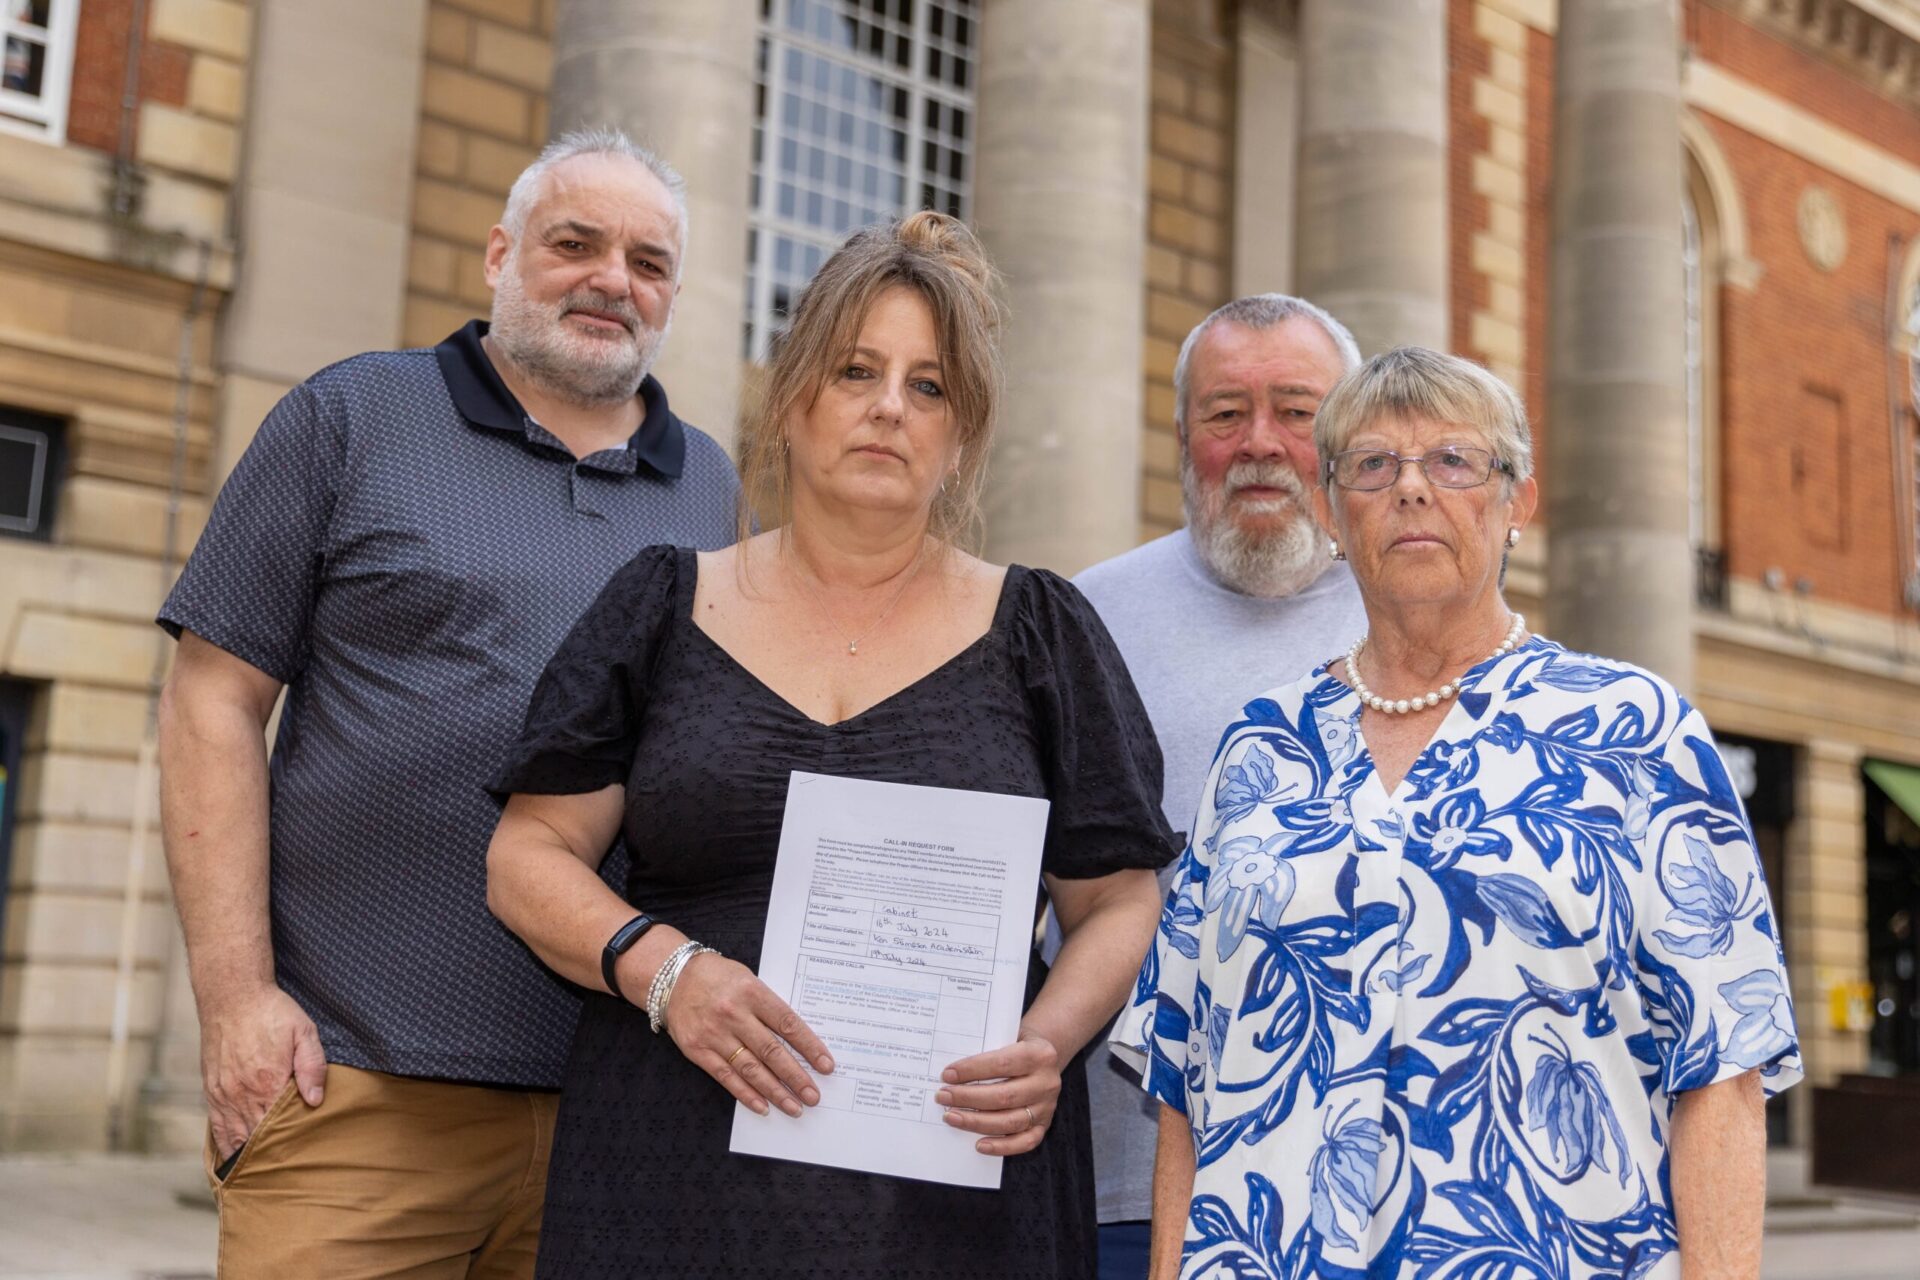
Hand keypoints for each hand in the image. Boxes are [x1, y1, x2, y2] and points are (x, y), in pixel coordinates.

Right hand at [199, 985, 325, 1160]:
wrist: (232, 996)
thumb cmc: (272, 1012)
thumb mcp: (303, 1032)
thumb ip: (312, 1066)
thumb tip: (314, 1100)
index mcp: (267, 1083)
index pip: (279, 1127)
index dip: (290, 1142)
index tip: (302, 1155)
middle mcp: (242, 1094)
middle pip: (257, 1137)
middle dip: (272, 1154)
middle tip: (288, 1171)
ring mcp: (223, 1094)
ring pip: (235, 1137)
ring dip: (249, 1154)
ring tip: (264, 1171)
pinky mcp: (212, 1090)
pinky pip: (217, 1127)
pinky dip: (227, 1144)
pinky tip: (236, 1156)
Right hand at [663, 953, 833, 1117]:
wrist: (671, 977)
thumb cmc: (716, 976)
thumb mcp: (747, 979)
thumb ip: (768, 1005)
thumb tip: (796, 1037)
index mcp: (751, 992)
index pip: (787, 1024)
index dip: (809, 1047)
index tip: (826, 1065)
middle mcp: (734, 1015)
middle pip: (772, 1051)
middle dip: (795, 1077)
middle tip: (813, 1095)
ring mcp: (715, 1035)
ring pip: (751, 1069)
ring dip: (775, 1091)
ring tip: (794, 1107)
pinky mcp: (698, 1051)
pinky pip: (726, 1077)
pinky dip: (746, 1094)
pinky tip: (763, 1106)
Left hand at [937, 1028, 1060, 1155]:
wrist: (1045, 1057)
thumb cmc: (1016, 1046)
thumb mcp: (1008, 1036)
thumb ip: (986, 1049)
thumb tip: (951, 1072)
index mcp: (1040, 1055)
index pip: (1001, 1064)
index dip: (972, 1070)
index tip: (947, 1075)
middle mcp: (1047, 1083)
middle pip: (1003, 1096)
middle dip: (967, 1098)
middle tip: (942, 1097)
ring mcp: (1047, 1107)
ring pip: (1010, 1121)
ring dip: (976, 1122)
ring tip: (951, 1117)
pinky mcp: (1044, 1125)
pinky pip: (1025, 1142)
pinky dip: (1001, 1146)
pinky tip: (979, 1145)